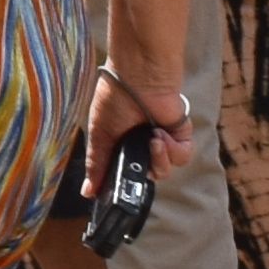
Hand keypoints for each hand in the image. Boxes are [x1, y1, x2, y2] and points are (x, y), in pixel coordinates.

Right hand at [86, 70, 188, 207]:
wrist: (139, 77)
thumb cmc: (114, 97)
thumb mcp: (99, 133)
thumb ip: (96, 163)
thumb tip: (86, 192)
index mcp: (121, 144)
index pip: (125, 173)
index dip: (125, 182)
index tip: (120, 190)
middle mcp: (141, 145)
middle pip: (146, 176)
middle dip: (143, 170)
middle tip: (138, 155)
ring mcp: (161, 141)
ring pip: (165, 170)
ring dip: (159, 159)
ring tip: (153, 139)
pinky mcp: (180, 135)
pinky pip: (182, 157)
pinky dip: (174, 150)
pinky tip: (162, 135)